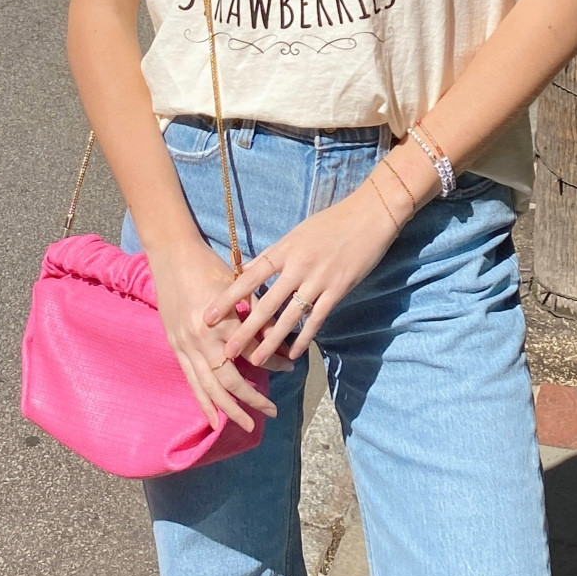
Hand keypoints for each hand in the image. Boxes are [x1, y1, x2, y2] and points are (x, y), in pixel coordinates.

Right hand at [145, 234, 282, 434]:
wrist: (172, 255)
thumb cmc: (209, 266)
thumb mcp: (239, 286)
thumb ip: (257, 314)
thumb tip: (280, 340)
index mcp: (222, 321)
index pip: (254, 351)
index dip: (274, 361)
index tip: (291, 367)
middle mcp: (203, 339)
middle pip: (231, 380)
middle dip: (253, 399)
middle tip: (272, 411)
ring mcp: (186, 346)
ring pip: (210, 388)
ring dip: (230, 410)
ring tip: (248, 425)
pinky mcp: (176, 348)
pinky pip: (191, 382)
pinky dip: (203, 403)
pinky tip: (213, 420)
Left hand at [206, 175, 405, 368]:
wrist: (368, 215)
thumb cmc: (331, 222)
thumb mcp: (297, 233)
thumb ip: (273, 254)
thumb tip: (247, 270)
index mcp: (284, 249)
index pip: (250, 278)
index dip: (228, 298)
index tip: (208, 315)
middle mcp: (298, 266)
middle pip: (266, 303)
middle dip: (244, 329)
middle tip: (226, 350)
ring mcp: (318, 279)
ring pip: (289, 317)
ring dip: (271, 342)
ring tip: (255, 360)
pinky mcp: (338, 289)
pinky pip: (316, 319)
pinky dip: (303, 338)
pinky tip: (293, 354)